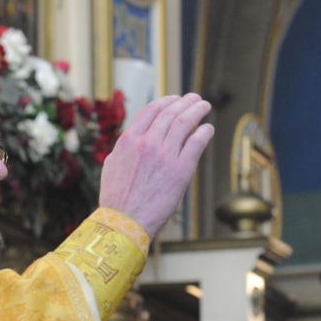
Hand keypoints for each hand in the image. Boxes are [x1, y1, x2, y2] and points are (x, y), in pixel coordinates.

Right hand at [98, 93, 214, 239]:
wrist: (125, 222)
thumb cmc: (117, 198)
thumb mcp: (112, 166)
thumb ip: (124, 148)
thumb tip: (132, 138)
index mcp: (129, 140)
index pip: (152, 110)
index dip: (166, 101)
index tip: (175, 99)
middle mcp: (147, 143)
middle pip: (171, 113)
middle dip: (185, 102)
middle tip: (194, 99)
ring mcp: (165, 156)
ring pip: (185, 123)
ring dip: (197, 111)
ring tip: (204, 106)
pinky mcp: (181, 170)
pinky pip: (196, 143)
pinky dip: (204, 132)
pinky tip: (208, 128)